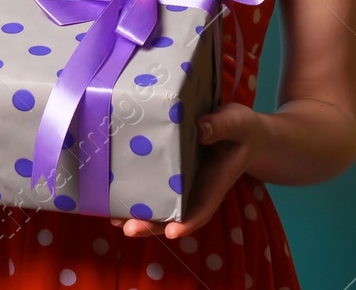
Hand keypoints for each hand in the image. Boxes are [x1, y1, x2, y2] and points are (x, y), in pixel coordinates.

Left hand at [110, 102, 265, 238]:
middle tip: (129, 229)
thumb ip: (221, 126)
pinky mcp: (169, 170)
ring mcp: (181, 183)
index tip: (172, 233)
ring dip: (139, 215)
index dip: (187, 222)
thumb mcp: (237, 123)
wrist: (242, 132)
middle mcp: (195, 188)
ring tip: (114, 219)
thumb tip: (200, 128)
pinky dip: (135, 193)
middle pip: (174, 214)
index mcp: (215, 181)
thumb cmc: (242, 129)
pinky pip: (153, 185)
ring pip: (160, 205)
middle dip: (152, 225)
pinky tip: (113, 194)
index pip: (202, 208)